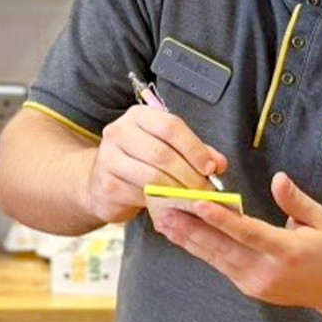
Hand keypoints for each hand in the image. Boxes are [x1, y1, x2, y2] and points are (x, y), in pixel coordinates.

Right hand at [84, 103, 227, 223]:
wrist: (101, 182)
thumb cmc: (141, 162)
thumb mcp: (168, 149)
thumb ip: (194, 152)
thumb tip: (219, 164)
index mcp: (138, 116)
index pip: (171, 126)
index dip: (194, 148)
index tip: (211, 167)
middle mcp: (119, 131)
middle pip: (162, 153)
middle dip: (189, 174)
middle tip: (205, 189)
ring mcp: (108, 158)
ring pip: (152, 176)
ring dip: (178, 190)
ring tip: (193, 198)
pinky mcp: (106, 184)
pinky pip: (140, 195)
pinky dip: (161, 202)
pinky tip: (172, 205)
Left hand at [153, 171, 321, 309]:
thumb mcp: (320, 219)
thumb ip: (296, 200)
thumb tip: (278, 179)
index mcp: (287, 250)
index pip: (248, 232)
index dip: (222, 219)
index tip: (199, 204)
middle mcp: (267, 269)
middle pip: (223, 247)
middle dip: (192, 227)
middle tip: (166, 210)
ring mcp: (255, 282)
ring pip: (215, 257)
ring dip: (188, 238)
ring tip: (165, 221)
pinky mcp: (247, 287)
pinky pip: (220, 264)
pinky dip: (199, 249)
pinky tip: (183, 236)